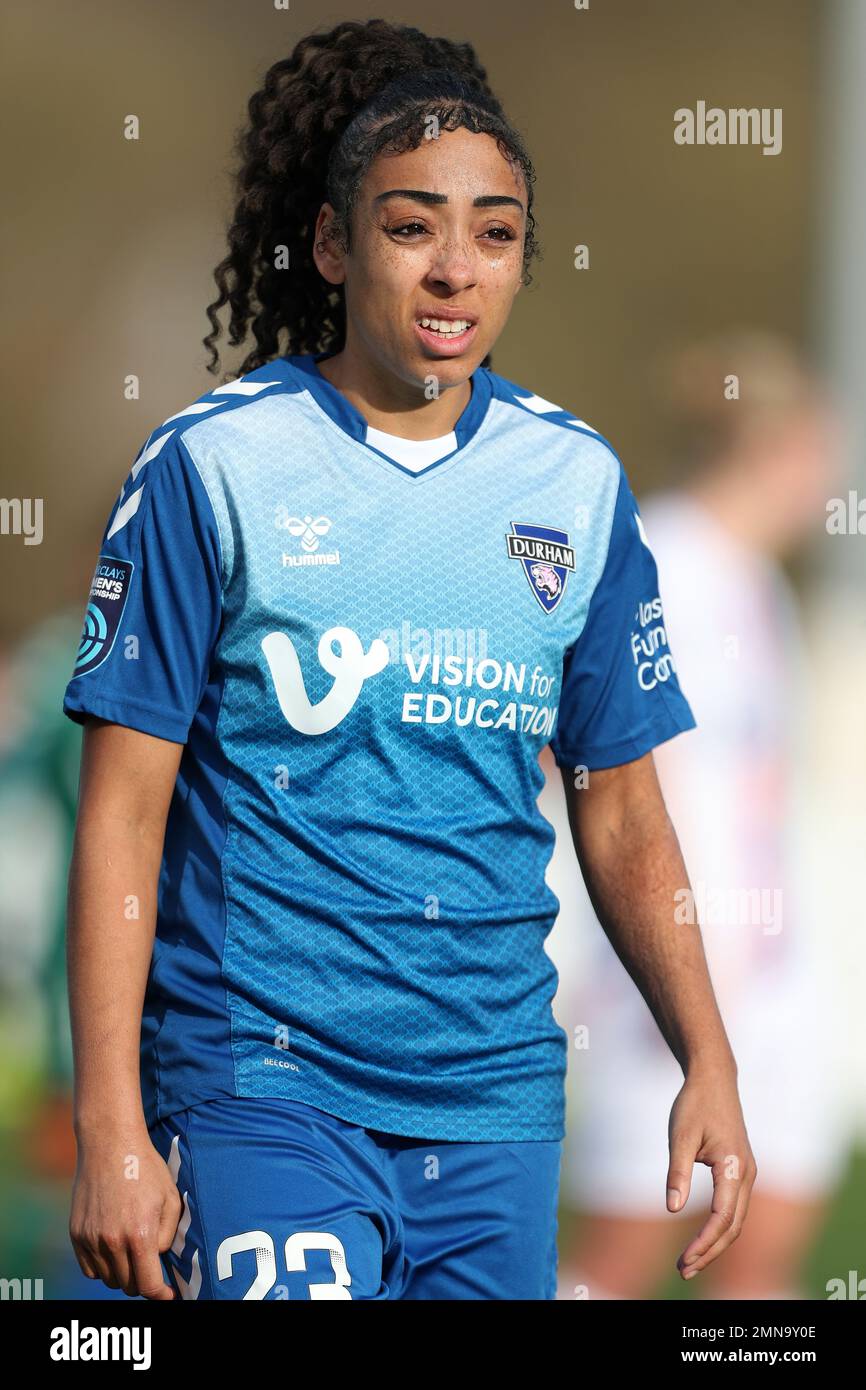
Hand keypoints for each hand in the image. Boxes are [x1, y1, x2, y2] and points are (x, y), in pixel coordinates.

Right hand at [70, 1127, 181, 1298]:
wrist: (110, 1144)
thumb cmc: (145, 1168)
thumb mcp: (170, 1198)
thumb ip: (168, 1235)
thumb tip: (157, 1258)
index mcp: (139, 1234)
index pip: (147, 1285)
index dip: (160, 1295)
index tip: (167, 1295)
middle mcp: (112, 1241)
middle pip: (128, 1285)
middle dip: (143, 1282)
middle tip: (151, 1268)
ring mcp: (91, 1239)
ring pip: (108, 1279)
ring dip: (123, 1274)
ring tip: (133, 1254)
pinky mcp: (76, 1233)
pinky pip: (89, 1268)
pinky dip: (103, 1267)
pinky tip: (114, 1250)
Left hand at [666, 1069, 756, 1279]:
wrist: (714, 1080)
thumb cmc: (694, 1104)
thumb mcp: (679, 1134)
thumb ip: (677, 1171)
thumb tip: (672, 1209)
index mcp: (733, 1166)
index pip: (722, 1217)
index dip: (703, 1243)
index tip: (684, 1261)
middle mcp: (747, 1174)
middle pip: (733, 1227)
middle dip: (709, 1252)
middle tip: (683, 1271)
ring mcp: (747, 1173)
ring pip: (736, 1221)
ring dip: (714, 1244)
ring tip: (689, 1263)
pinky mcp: (741, 1172)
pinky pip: (735, 1209)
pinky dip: (720, 1229)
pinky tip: (702, 1240)